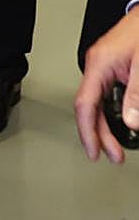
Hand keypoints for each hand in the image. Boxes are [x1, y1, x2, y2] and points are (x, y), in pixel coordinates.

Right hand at [74, 6, 138, 163]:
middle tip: (113, 155)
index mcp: (99, 64)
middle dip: (100, 134)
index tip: (95, 151)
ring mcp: (102, 67)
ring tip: (118, 145)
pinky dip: (111, 113)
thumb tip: (130, 122)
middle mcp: (96, 66)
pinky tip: (120, 123)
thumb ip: (136, 95)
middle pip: (89, 108)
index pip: (85, 104)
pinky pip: (105, 96)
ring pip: (97, 103)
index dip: (88, 131)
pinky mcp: (110, 68)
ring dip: (106, 126)